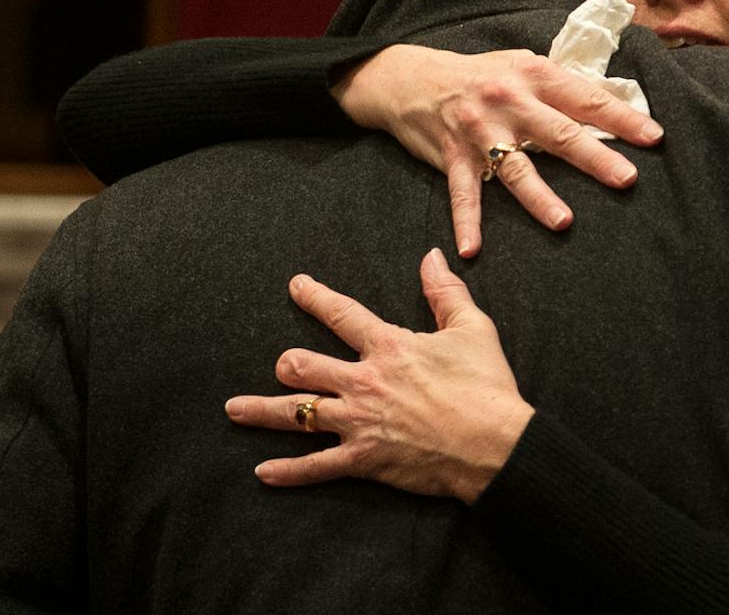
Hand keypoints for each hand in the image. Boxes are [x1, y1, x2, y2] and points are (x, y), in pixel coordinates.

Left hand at [224, 249, 533, 503]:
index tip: (295, 286)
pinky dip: (288, 471)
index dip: (315, 297)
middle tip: (281, 365)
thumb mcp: (474, 329)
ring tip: (234, 409)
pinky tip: (264, 472)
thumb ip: (446, 292)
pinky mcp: (363, 459)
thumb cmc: (486, 386)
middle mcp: (363, 381)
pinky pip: (315, 465)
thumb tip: (431, 257)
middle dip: (287, 364)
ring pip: (296, 413)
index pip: (342, 314)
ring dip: (261, 411)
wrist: (494, 444)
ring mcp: (358, 422)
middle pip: (304, 366)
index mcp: (389, 347)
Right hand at [332, 44, 663, 254]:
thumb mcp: (523, 65)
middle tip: (626, 179)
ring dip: (540, 197)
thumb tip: (614, 101)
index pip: (586, 99)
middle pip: (559, 134)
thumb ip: (563, 86)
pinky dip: (467, 222)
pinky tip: (472, 250)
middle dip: (595, 158)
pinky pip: (463, 194)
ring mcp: (480, 131)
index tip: (653, 138)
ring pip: (516, 168)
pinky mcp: (452, 156)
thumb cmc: (480, 74)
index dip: (622, 118)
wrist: (411, 78)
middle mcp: (509, 101)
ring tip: (564, 222)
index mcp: (534, 75)